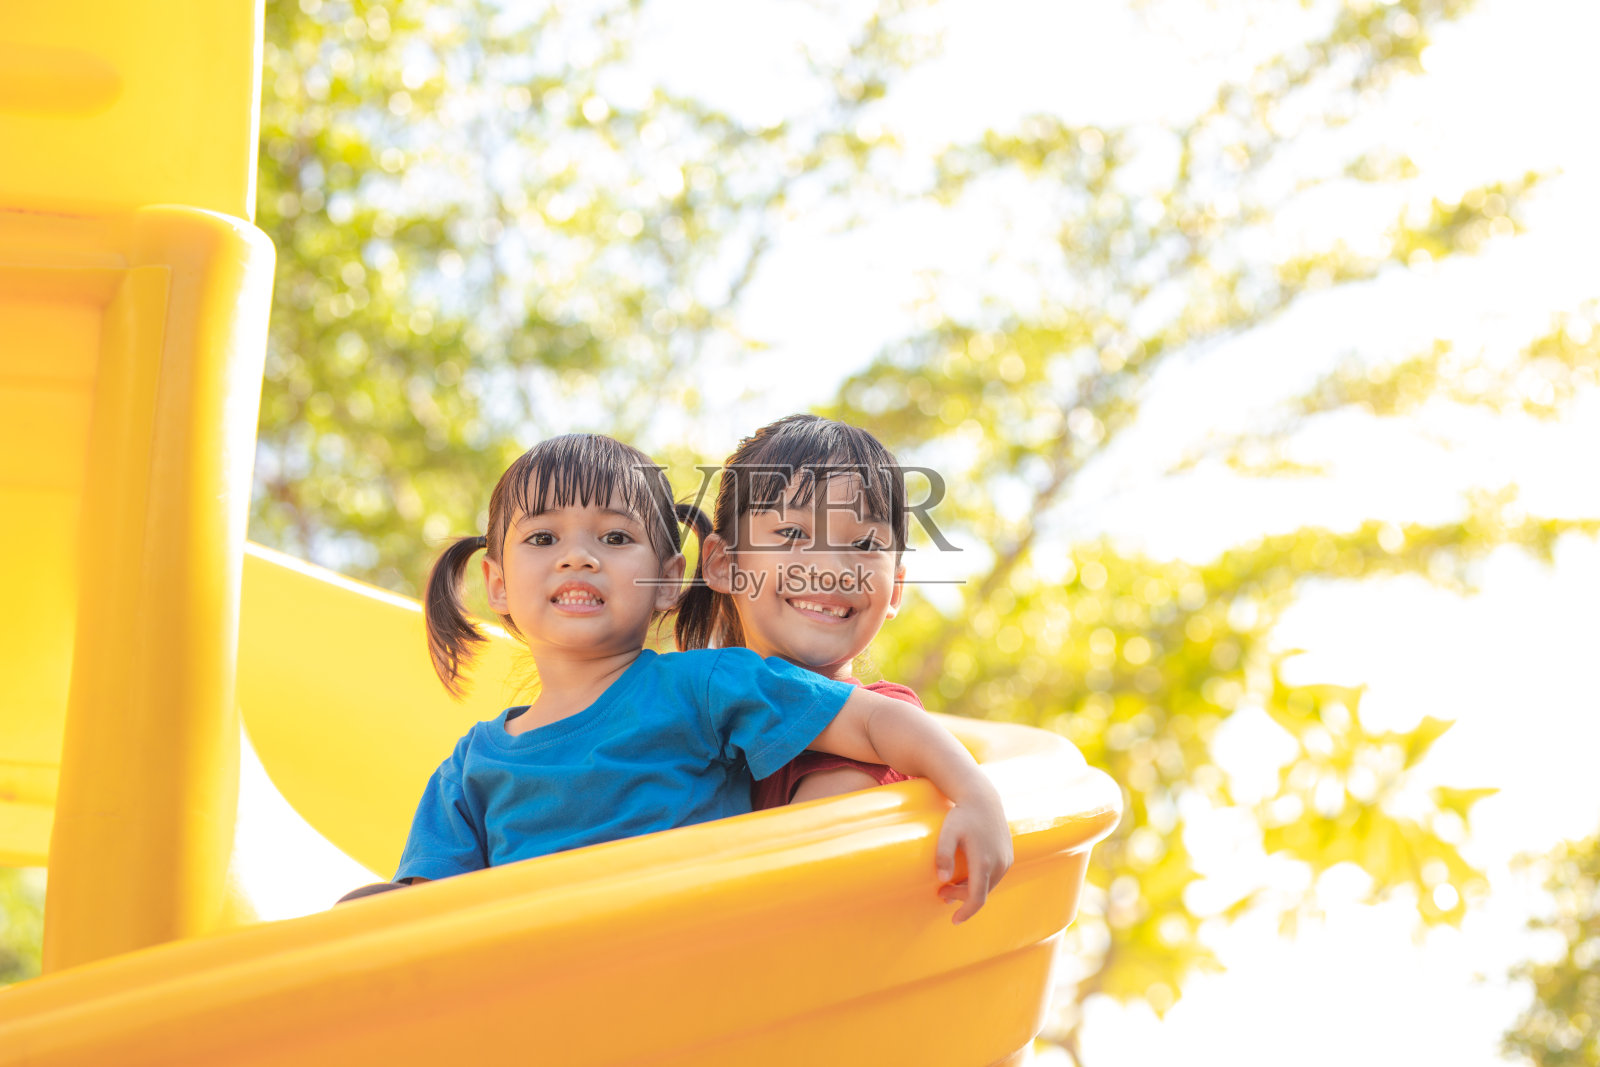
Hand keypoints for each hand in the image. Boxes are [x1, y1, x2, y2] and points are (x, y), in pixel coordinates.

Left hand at [934, 793, 1012, 923]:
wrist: (983, 800)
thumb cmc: (962, 816)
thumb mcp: (947, 832)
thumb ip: (943, 854)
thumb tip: (942, 879)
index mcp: (984, 862)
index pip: (977, 898)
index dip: (966, 912)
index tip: (954, 921)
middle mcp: (999, 864)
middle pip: (980, 893)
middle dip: (961, 898)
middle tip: (941, 892)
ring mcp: (1006, 860)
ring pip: (988, 886)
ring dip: (970, 890)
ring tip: (950, 886)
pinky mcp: (1008, 857)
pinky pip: (993, 877)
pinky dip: (979, 881)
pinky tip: (966, 876)